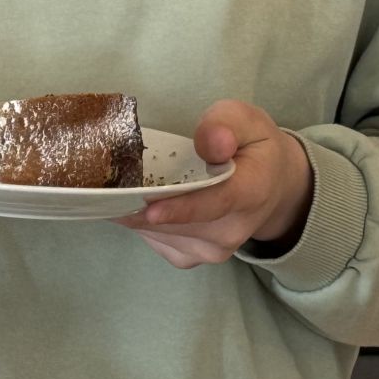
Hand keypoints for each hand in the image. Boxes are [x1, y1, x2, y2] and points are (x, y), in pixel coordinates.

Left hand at [114, 99, 312, 268]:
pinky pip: (154, 241)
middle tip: (108, 178)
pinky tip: (138, 200)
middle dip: (140, 202)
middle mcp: (232, 229)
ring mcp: (212, 249)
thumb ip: (226, 125)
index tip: (150, 210)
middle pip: (177, 223)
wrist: (271, 186)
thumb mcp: (245, 120)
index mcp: (251, 192)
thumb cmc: (252, 146)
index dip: (181, 208)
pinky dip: (139, 222)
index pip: (215, 203)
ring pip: (159, 233)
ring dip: (135, 212)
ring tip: (121, 184)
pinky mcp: (192, 258)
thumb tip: (210, 144)